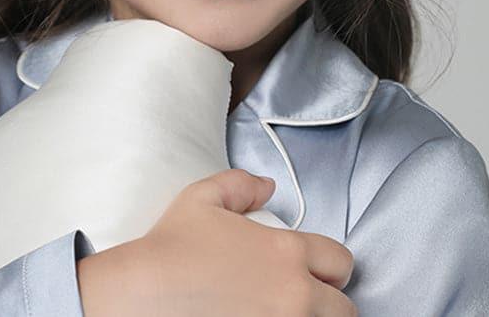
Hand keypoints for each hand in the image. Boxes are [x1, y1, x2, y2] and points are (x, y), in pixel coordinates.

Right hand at [77, 168, 356, 316]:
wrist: (144, 294)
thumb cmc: (172, 247)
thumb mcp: (203, 197)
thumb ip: (242, 184)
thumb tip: (268, 186)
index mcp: (287, 252)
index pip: (340, 261)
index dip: (330, 265)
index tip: (315, 270)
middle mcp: (296, 295)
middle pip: (345, 308)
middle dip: (329, 301)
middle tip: (303, 298)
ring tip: (286, 311)